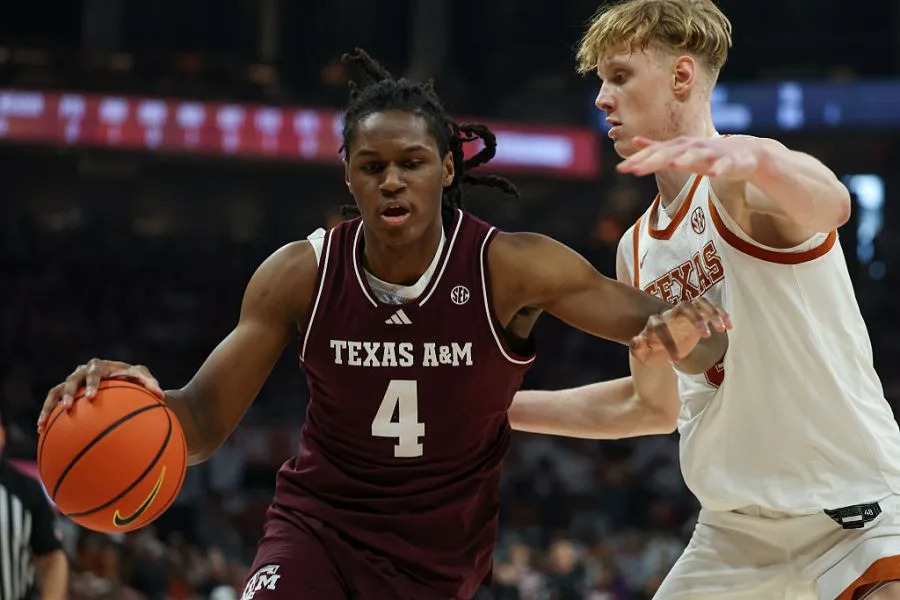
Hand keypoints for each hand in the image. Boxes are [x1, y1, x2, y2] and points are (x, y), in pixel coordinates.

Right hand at [37, 359, 163, 434]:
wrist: (122, 380)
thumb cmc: (134, 379)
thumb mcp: (143, 379)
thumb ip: (151, 384)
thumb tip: (162, 395)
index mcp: (101, 366)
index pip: (95, 372)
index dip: (92, 383)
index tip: (92, 397)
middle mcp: (82, 372)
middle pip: (72, 380)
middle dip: (68, 393)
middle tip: (67, 408)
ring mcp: (72, 382)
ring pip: (55, 391)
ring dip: (49, 406)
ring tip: (43, 423)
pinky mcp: (65, 394)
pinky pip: (52, 404)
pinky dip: (46, 415)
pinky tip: (41, 430)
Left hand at [617, 135, 761, 179]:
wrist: (745, 153)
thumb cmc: (707, 154)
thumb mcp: (679, 150)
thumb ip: (657, 148)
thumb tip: (634, 141)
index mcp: (679, 147)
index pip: (655, 152)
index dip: (638, 160)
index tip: (621, 169)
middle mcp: (693, 147)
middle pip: (670, 153)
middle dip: (653, 160)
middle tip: (636, 170)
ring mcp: (711, 153)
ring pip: (697, 156)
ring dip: (686, 159)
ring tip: (673, 164)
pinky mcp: (730, 162)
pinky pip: (724, 166)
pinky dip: (720, 169)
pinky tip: (715, 174)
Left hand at [630, 298, 731, 365]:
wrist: (663, 348)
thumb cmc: (653, 351)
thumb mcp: (643, 356)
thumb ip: (637, 348)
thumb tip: (638, 339)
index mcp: (655, 323)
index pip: (660, 326)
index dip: (668, 342)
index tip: (676, 359)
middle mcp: (671, 314)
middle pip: (683, 306)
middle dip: (695, 317)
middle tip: (705, 335)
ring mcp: (685, 313)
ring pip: (699, 303)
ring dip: (711, 312)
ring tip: (721, 329)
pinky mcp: (698, 316)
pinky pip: (711, 308)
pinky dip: (721, 314)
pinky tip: (729, 327)